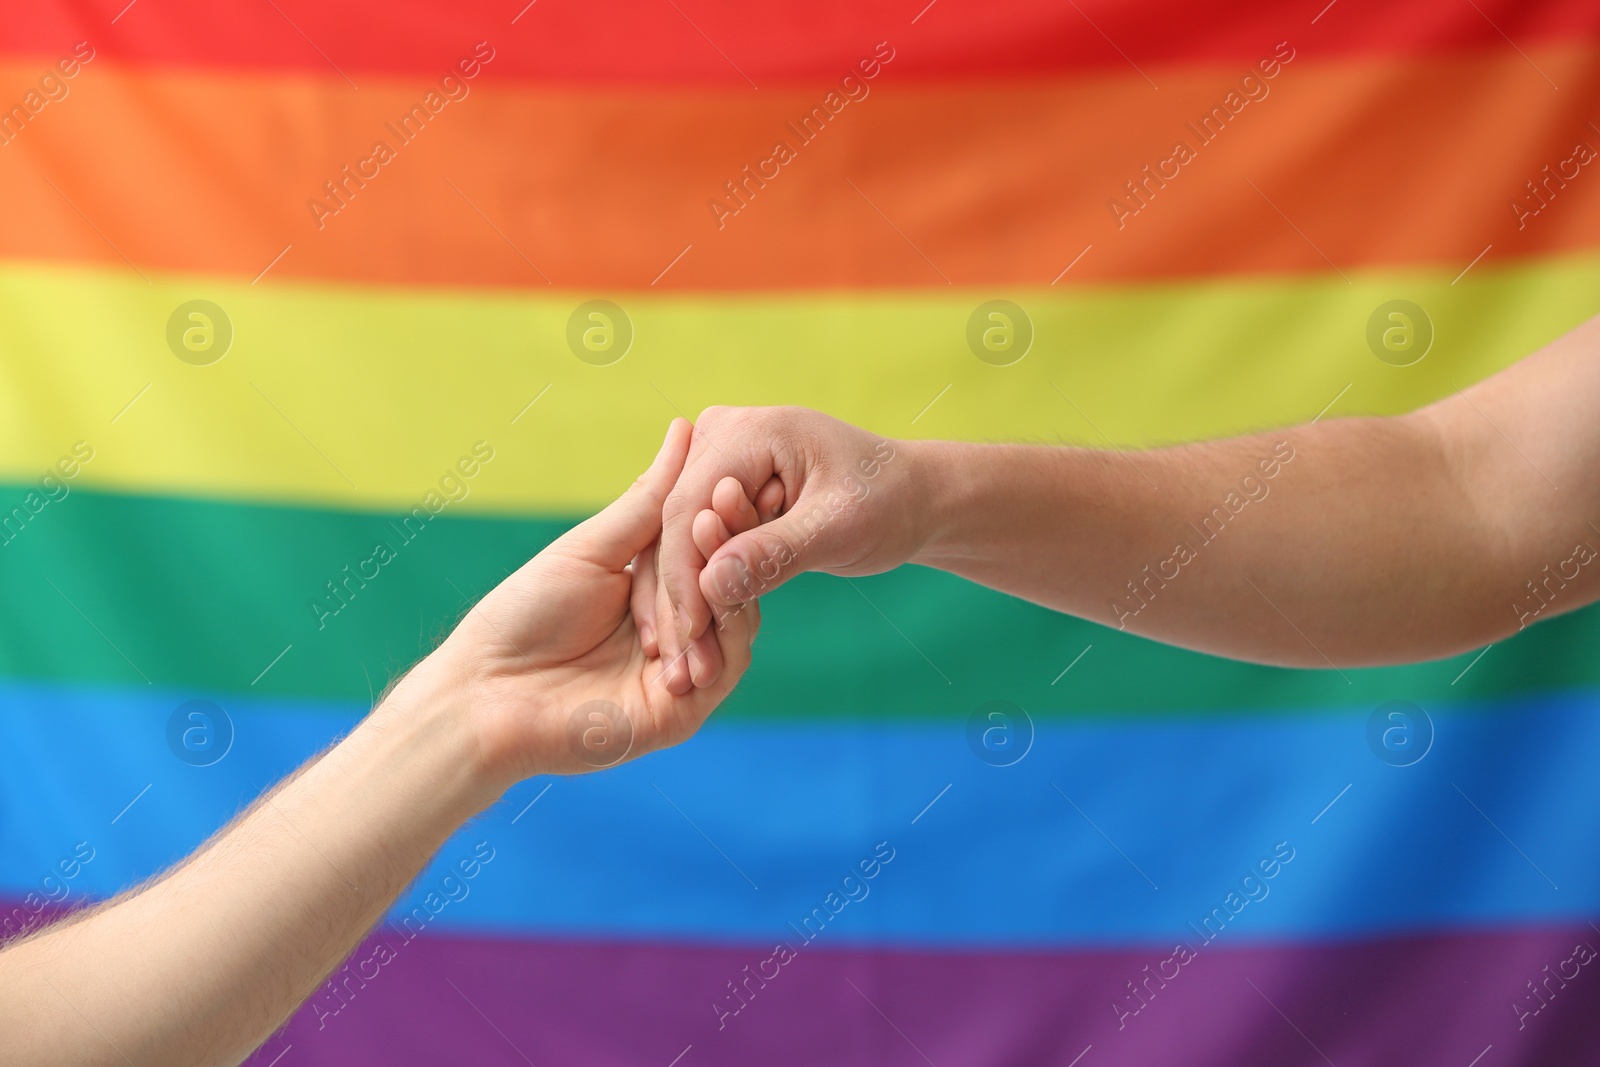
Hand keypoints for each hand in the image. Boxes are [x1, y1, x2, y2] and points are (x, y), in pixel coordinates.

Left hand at [426, 418, 758, 784]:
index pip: (708, 549)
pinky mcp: (684, 712)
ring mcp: (685, 673)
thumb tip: (684, 430)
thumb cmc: (523, 616)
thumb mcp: (592, 548)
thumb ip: (647, 501)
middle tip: (729, 494)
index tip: (729, 474)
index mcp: (658, 592)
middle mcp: (679, 631)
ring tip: (710, 528)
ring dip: (726, 573)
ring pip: (735, 620)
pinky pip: (724, 667)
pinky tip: (708, 588)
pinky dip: (723, 626)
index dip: (721, 514)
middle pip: (729, 581)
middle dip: (731, 537)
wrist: (485, 691)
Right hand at [655, 407, 922, 676]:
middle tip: (688, 672)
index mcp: (749, 430)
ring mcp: (716, 459)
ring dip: (684, 605)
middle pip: (674, 526)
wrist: (909, 498)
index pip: (689, 509)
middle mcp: (721, 434)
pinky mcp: (719, 487)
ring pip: (678, 540)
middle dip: (680, 600)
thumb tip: (712, 584)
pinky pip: (695, 544)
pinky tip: (702, 644)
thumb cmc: (888, 502)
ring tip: (693, 669)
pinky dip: (700, 592)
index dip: (684, 579)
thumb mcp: (839, 528)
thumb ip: (774, 552)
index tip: (691, 640)